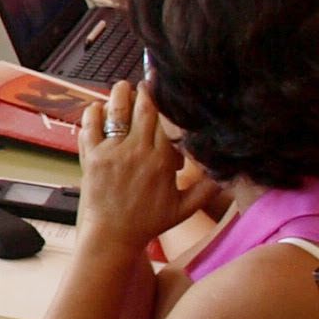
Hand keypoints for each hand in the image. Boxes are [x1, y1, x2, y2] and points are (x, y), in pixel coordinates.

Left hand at [76, 80, 220, 253]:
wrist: (112, 236)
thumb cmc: (148, 222)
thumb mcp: (184, 208)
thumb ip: (207, 190)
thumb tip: (228, 174)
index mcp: (161, 160)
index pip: (166, 120)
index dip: (167, 102)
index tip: (167, 89)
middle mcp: (136, 152)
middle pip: (143, 108)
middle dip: (145, 91)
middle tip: (146, 83)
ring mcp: (111, 152)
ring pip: (116, 111)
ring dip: (119, 94)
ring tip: (123, 87)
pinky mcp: (91, 157)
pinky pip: (89, 125)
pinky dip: (94, 112)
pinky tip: (99, 107)